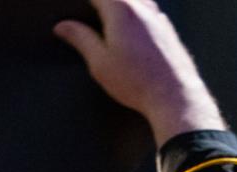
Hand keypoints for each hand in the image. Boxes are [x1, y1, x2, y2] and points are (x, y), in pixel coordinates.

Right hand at [54, 0, 226, 145]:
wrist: (174, 96)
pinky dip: (137, 11)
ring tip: (107, 14)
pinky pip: (149, 10)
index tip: (74, 9)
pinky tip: (132, 25)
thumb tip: (63, 26)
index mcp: (121, 10)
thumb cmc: (137, 82)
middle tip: (91, 10)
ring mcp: (157, 17)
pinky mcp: (168, 29)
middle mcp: (142, 8)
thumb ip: (80, 38)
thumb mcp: (99, 63)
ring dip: (121, 4)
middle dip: (102, 2)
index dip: (84, 2)